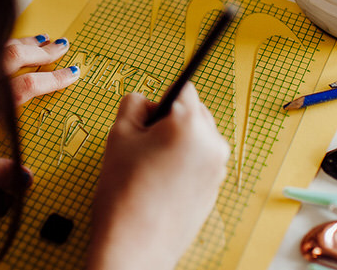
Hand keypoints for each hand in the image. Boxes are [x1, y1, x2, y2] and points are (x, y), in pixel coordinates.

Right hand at [88, 83, 229, 269]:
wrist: (134, 248)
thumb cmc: (124, 192)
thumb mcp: (118, 134)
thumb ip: (133, 104)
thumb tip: (147, 102)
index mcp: (191, 125)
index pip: (183, 88)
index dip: (159, 100)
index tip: (147, 117)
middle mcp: (212, 144)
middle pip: (194, 112)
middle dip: (170, 121)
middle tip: (143, 145)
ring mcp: (217, 169)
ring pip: (197, 137)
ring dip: (178, 142)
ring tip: (150, 168)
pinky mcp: (215, 189)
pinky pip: (199, 162)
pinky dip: (183, 164)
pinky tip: (161, 184)